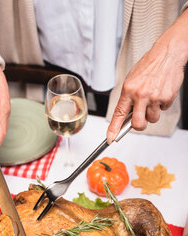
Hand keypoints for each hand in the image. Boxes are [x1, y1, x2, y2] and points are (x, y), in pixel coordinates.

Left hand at [107, 9, 187, 142]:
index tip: (110, 138)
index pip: (118, 114)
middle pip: (137, 123)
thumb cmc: (148, 66)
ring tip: (152, 99)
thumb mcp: (131, 81)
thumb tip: (125, 117)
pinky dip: (162, 104)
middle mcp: (140, 94)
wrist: (167, 54)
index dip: (114, 128)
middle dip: (139, 126)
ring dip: (152, 113)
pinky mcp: (166, 98)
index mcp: (128, 90)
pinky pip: (163, 110)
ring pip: (152, 119)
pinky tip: (161, 93)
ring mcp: (154, 97)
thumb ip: (128, 99)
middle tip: (140, 120)